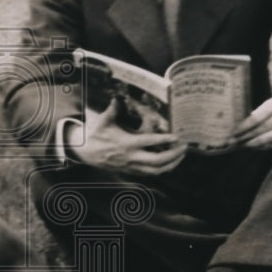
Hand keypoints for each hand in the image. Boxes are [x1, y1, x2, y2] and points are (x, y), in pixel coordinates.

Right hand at [67, 98, 186, 175]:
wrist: (87, 154)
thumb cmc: (96, 136)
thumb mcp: (103, 121)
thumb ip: (112, 110)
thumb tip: (118, 97)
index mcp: (126, 144)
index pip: (148, 142)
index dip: (163, 140)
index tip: (176, 136)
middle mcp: (131, 157)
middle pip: (157, 161)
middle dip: (173, 155)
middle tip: (184, 147)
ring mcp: (132, 167)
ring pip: (156, 171)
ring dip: (171, 164)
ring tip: (181, 155)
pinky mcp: (132, 172)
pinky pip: (151, 173)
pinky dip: (163, 169)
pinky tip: (170, 163)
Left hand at [233, 93, 271, 148]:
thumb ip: (259, 112)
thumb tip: (242, 124)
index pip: (255, 118)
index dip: (243, 127)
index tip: (233, 133)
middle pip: (259, 130)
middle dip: (243, 138)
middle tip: (231, 142)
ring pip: (265, 140)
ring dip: (250, 144)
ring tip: (239, 146)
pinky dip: (261, 147)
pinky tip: (253, 147)